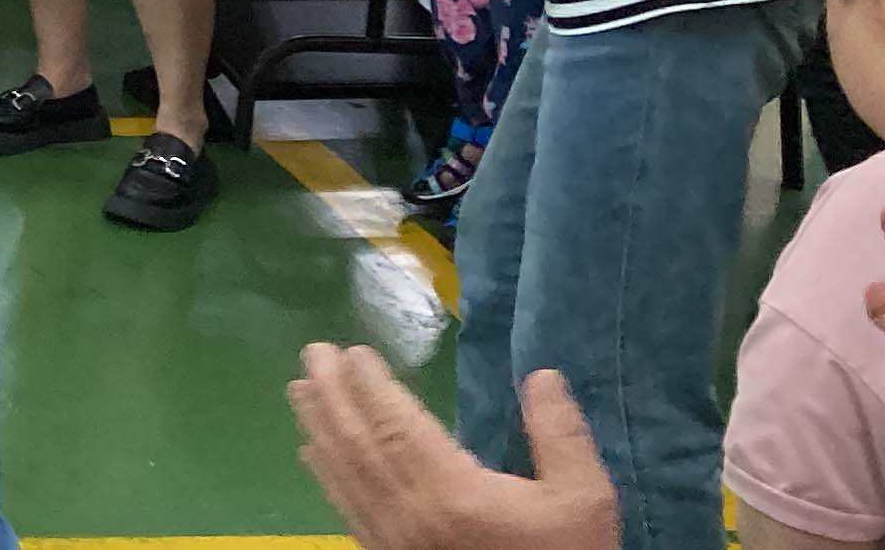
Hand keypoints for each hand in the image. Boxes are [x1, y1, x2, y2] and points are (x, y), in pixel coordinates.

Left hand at [288, 343, 615, 549]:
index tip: (351, 352)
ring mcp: (393, 540)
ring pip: (344, 476)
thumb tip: (542, 376)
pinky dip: (326, 474)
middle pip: (358, 445)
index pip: (397, 426)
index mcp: (453, 492)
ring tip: (302, 391)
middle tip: (312, 355)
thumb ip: (560, 436)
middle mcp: (411, 514)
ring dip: (319, 428)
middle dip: (332, 395)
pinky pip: (346, 509)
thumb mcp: (583, 500)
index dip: (370, 386)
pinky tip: (314, 454)